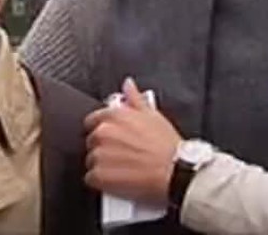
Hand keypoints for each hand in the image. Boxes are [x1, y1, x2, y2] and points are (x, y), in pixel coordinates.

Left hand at [84, 77, 182, 205]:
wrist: (175, 172)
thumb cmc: (167, 147)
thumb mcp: (153, 115)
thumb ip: (135, 98)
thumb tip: (128, 85)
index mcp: (114, 116)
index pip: (93, 120)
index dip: (103, 130)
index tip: (114, 138)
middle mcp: (103, 133)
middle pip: (92, 141)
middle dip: (104, 148)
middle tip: (123, 155)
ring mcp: (99, 155)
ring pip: (91, 160)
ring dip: (103, 165)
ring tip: (124, 169)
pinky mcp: (99, 176)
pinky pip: (91, 178)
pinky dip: (102, 181)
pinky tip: (119, 181)